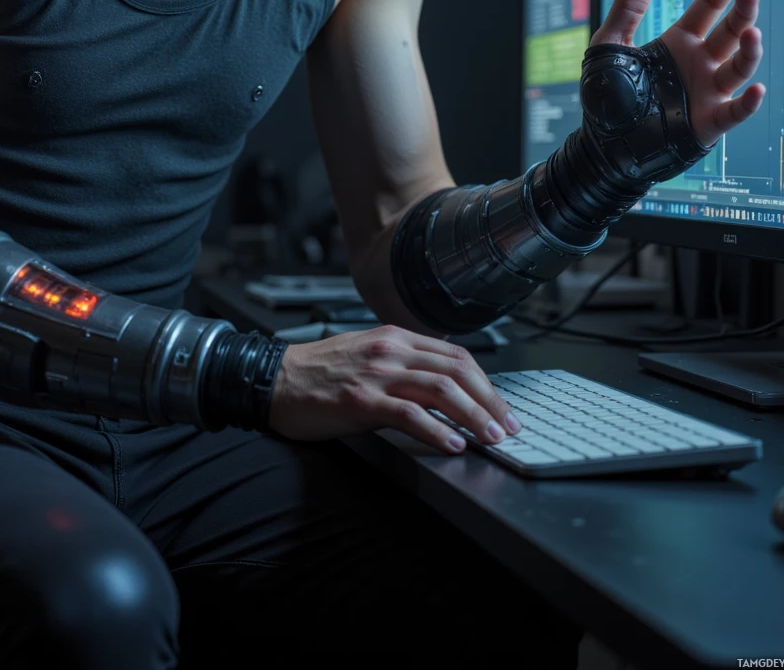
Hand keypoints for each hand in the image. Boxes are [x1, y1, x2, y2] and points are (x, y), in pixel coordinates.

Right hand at [268, 325, 520, 453]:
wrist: (274, 379)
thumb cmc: (318, 372)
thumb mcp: (367, 355)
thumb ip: (403, 364)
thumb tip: (444, 387)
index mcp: (395, 338)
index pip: (457, 356)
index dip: (486, 383)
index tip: (503, 407)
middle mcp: (391, 351)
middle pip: (457, 370)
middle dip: (490, 400)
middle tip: (509, 426)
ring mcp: (376, 375)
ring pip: (440, 390)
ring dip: (473, 416)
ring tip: (492, 438)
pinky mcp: (361, 401)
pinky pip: (409, 414)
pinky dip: (437, 431)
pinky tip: (453, 444)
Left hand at [591, 0, 764, 148]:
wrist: (604, 145)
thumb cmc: (608, 95)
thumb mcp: (610, 45)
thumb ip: (627, 8)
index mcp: (679, 41)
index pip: (710, 4)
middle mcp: (699, 63)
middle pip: (730, 30)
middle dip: (743, 11)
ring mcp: (707, 92)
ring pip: (738, 67)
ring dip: (749, 51)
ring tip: (752, 34)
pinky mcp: (708, 123)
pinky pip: (734, 112)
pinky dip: (748, 103)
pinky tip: (756, 90)